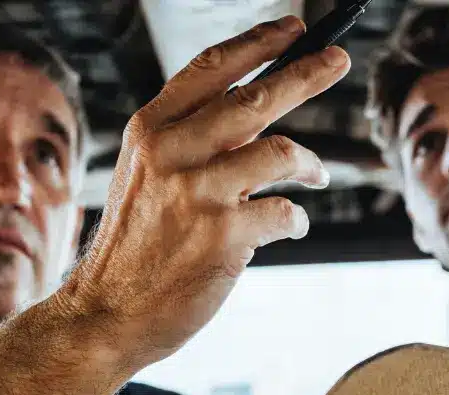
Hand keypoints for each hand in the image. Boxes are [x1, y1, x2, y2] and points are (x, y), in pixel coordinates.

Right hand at [55, 16, 349, 372]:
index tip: (293, 30)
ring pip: (282, 153)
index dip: (258, 44)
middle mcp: (173, 153)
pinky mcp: (225, 236)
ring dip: (311, 164)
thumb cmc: (138, 246)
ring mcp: (200, 193)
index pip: (211, 69)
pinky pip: (286, 213)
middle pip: (256, 98)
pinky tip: (293, 226)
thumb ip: (194, 146)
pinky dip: (298, 220)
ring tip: (318, 176)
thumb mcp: (148, 179)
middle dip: (306, 73)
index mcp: (151, 130)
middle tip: (339, 59)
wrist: (110, 311)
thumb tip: (258, 122)